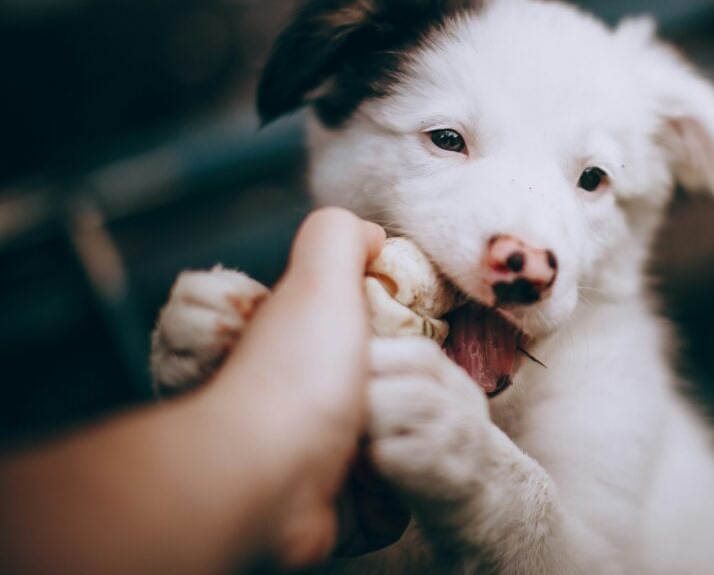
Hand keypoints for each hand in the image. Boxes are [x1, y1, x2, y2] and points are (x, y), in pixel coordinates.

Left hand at [203, 207, 405, 566]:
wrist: (269, 479)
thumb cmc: (295, 375)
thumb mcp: (320, 281)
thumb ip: (340, 238)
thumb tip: (371, 236)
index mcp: (317, 346)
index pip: (385, 337)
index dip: (393, 340)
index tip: (387, 345)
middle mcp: (322, 396)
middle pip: (406, 388)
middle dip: (401, 393)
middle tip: (371, 394)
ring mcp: (338, 455)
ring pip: (413, 437)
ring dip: (399, 439)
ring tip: (362, 442)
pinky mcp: (354, 507)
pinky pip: (404, 493)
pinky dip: (397, 486)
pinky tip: (374, 478)